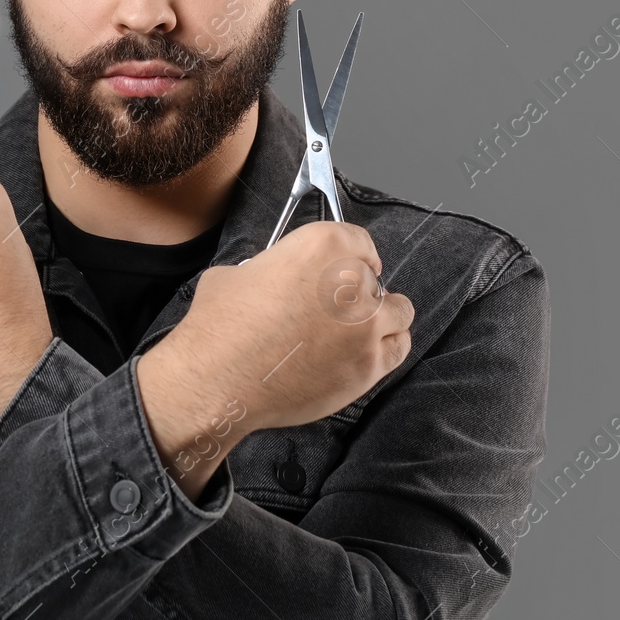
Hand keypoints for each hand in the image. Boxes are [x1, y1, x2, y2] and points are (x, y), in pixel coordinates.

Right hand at [140, 220, 413, 452]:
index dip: (355, 255)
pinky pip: (399, 348)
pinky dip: (387, 347)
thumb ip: (272, 269)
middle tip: (334, 310)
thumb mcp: (238, 273)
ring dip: (382, 316)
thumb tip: (274, 280)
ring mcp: (365, 325)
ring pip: (399, 311)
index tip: (355, 265)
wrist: (219, 378)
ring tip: (359, 330)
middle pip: (373, 279)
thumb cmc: (221, 326)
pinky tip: (367, 351)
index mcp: (321, 246)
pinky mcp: (369, 365)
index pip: (359, 241)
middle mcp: (351, 280)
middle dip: (356, 292)